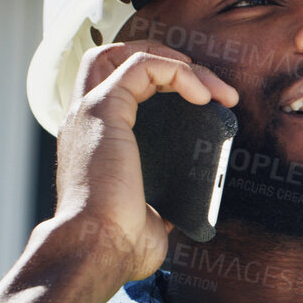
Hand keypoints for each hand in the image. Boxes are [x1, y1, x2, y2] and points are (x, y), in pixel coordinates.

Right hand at [52, 39, 238, 283]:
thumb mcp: (152, 214)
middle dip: (166, 59)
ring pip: (128, 53)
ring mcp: (91, 111)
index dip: (162, 81)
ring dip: (180, 64)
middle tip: (208, 87)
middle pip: (114, 56)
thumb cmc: (119, 242)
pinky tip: (203, 96)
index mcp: (96, 139)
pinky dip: (177, 72)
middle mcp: (86, 119)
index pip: (119, 84)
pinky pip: (142, 66)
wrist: (96, 249)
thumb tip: (189, 204)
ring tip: (215, 90)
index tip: (206, 103)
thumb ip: (165, 199)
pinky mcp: (104, 110)